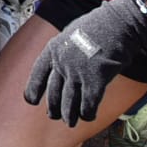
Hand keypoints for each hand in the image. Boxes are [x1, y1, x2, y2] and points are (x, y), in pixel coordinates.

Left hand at [23, 0, 146, 125]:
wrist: (117, 24)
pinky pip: (88, 104)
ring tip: (70, 122)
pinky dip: (87, 113)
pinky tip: (88, 116)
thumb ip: (64, 51)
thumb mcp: (71, 34)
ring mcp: (77, 73)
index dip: (33, 89)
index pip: (38, 73)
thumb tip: (62, 64)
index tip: (30, 100)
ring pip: (69, 102)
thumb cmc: (98, 26)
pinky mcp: (95, 81)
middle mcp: (61, 63)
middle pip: (54, 92)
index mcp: (53, 49)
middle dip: (53, 107)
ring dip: (69, 115)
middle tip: (54, 116)